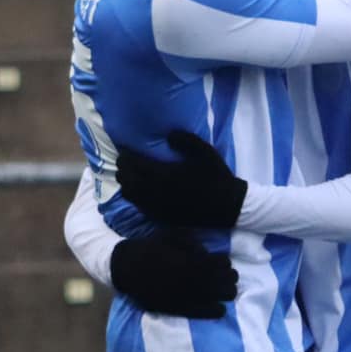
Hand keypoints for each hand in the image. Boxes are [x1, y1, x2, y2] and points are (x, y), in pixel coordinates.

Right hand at [109, 230, 237, 318]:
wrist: (126, 267)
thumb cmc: (149, 248)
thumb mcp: (170, 235)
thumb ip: (191, 241)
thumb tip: (206, 251)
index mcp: (190, 261)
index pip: (220, 264)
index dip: (225, 263)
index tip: (225, 263)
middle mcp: (191, 279)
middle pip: (224, 281)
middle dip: (229, 278)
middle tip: (230, 277)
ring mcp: (186, 295)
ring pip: (218, 297)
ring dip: (226, 293)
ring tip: (227, 291)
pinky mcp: (178, 308)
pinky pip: (204, 312)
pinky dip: (215, 310)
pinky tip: (220, 308)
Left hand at [115, 130, 249, 229]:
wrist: (228, 206)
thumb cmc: (216, 177)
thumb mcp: (206, 152)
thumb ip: (185, 140)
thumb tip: (168, 135)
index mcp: (164, 174)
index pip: (132, 164)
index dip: (125, 155)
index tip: (126, 149)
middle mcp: (155, 192)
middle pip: (126, 179)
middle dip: (123, 168)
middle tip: (126, 160)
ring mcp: (157, 206)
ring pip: (129, 194)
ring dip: (127, 183)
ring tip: (132, 175)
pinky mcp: (161, 216)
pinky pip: (139, 206)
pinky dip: (135, 196)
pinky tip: (142, 190)